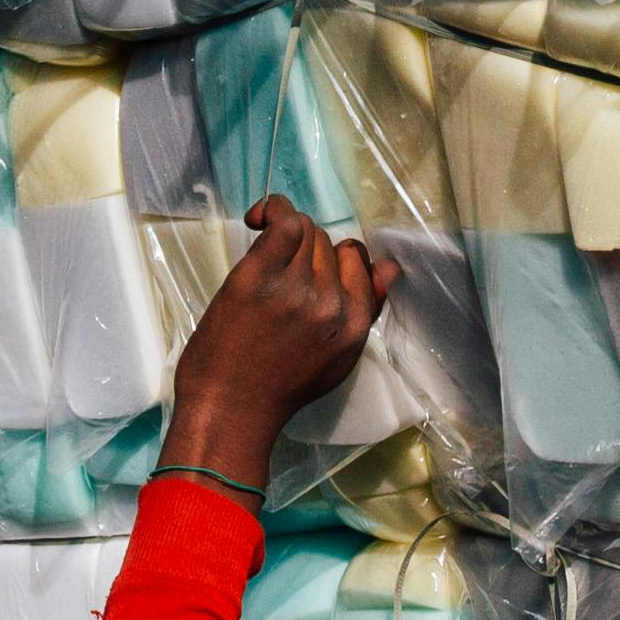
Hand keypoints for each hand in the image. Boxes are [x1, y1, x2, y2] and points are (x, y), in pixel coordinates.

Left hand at [165, 198, 393, 478]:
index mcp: (354, 325)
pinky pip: (283, 222)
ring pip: (305, 230)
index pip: (359, 260)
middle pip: (327, 244)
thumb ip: (365, 311)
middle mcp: (332, 303)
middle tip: (280, 276)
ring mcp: (295, 288)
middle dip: (306, 252)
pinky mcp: (259, 277)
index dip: (334, 260)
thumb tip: (389, 267)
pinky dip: (273, 210)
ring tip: (267, 252)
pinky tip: (258, 218)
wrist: (229, 409)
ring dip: (286, 232)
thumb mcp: (337, 359)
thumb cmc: (277, 388)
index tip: (310, 271)